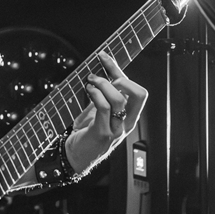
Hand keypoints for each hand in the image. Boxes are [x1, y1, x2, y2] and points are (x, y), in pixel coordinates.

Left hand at [64, 51, 147, 174]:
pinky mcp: (103, 133)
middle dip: (120, 79)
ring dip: (103, 85)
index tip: (103, 56)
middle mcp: (127, 122)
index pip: (134, 89)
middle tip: (100, 77)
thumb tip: (100, 72)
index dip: (118, 69)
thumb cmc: (86, 134)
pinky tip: (88, 90)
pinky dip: (96, 95)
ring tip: (90, 82)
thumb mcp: (97, 110)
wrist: (75, 157)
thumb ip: (103, 95)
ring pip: (120, 99)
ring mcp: (116, 129)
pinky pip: (104, 108)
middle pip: (139, 94)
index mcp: (128, 116)